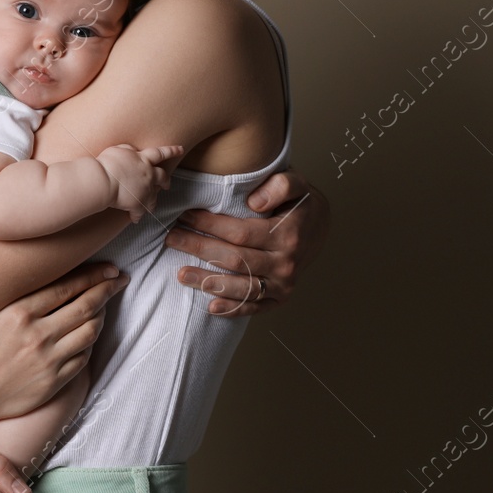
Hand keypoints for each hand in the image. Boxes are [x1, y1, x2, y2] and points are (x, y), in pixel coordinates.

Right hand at [0, 262, 126, 431]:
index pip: (67, 286)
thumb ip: (14, 299)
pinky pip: (82, 358)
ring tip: (105, 306)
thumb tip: (46, 281)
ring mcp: (47, 361)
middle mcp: (36, 334)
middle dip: (107, 290)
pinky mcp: (52, 384)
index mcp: (17, 311)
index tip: (108, 269)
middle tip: (118, 280)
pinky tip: (89, 335)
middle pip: (86, 305)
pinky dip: (90, 343)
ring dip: (102, 316)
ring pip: (89, 331)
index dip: (93, 275)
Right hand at [97, 144, 182, 222]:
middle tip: (167, 185)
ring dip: (153, 201)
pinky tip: (135, 219)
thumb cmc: (107, 163)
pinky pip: (140, 212)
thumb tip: (133, 150)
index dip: (171, 151)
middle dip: (166, 181)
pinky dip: (137, 216)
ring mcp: (145, 190)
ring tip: (152, 205)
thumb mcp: (117, 149)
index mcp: (143, 160)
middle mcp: (148, 174)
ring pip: (154, 197)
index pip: (160, 153)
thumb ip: (128, 149)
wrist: (103, 181)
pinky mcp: (138, 204)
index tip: (180, 149)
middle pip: (162, 177)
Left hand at [164, 168, 329, 315]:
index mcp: (287, 235)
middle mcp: (286, 263)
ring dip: (208, 283)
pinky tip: (210, 306)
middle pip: (235, 260)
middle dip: (200, 249)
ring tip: (180, 274)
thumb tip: (255, 202)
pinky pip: (255, 307)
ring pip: (241, 287)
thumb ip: (280, 185)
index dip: (210, 225)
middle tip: (172, 239)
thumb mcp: (296, 184)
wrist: (320, 227)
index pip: (240, 233)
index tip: (186, 215)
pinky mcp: (281, 298)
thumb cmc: (299, 203)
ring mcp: (284, 284)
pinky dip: (232, 309)